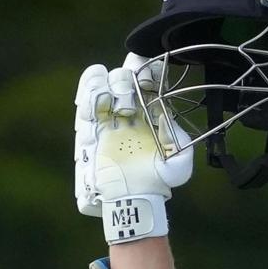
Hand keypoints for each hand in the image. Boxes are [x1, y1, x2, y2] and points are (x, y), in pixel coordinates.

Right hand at [74, 54, 193, 242]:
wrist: (133, 197)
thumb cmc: (157, 180)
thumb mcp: (178, 164)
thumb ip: (178, 140)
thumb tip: (166, 117)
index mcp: (152, 116)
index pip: (150, 85)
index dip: (149, 73)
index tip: (149, 71)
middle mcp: (132, 113)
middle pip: (125, 82)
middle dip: (126, 80)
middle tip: (129, 91)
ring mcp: (112, 120)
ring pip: (104, 89)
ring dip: (106, 85)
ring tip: (109, 93)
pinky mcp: (95, 131)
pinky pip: (89, 108)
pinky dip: (90, 98)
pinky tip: (94, 95)